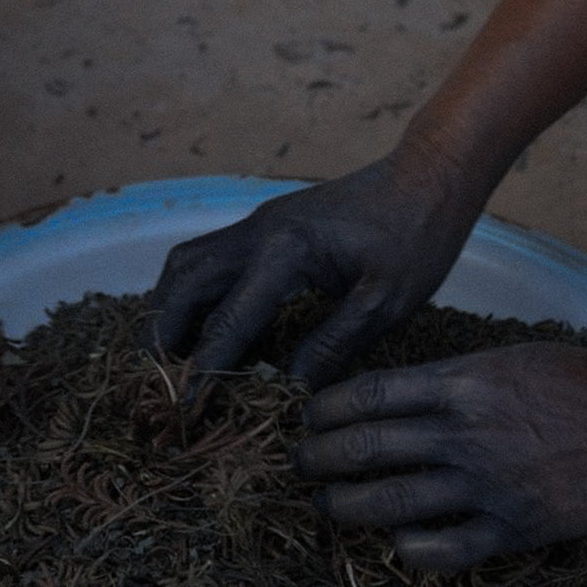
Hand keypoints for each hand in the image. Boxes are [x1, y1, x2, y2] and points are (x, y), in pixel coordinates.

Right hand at [149, 142, 485, 386]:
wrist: (427, 176)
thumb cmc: (416, 237)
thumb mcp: (387, 301)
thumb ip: (335, 344)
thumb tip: (289, 387)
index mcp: (286, 252)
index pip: (228, 321)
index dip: (203, 370)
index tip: (186, 410)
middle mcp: (257, 232)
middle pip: (183, 282)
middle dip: (163, 334)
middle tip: (159, 383)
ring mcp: (257, 224)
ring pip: (186, 264)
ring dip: (169, 308)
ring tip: (170, 356)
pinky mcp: (265, 224)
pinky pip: (207, 256)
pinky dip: (190, 291)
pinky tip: (201, 323)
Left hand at [292, 342, 586, 571]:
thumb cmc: (581, 384)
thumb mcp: (510, 356)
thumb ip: (452, 374)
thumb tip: (396, 391)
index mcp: (460, 383)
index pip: (368, 394)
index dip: (324, 408)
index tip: (307, 416)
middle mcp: (462, 433)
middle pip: (364, 448)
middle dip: (318, 457)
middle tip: (301, 463)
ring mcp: (483, 485)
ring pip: (388, 503)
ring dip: (345, 506)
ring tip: (327, 504)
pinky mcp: (508, 528)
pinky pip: (441, 549)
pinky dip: (407, 549)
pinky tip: (394, 544)